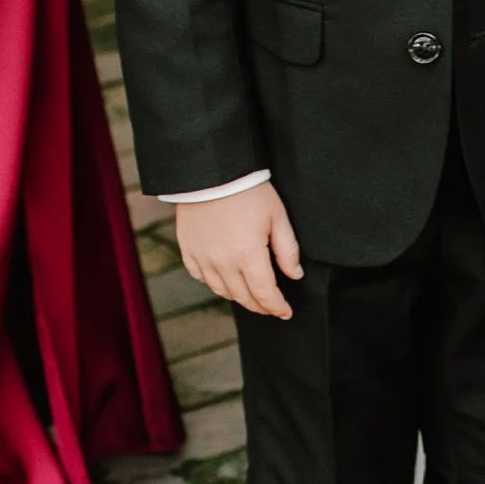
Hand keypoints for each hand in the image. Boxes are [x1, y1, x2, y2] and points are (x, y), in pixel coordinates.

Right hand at [175, 184, 302, 319]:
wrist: (211, 171)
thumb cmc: (248, 190)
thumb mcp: (277, 216)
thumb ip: (287, 250)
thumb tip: (295, 274)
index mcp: (248, 255)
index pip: (265, 294)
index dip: (277, 306)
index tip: (285, 312)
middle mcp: (223, 262)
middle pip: (244, 297)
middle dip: (261, 306)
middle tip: (272, 307)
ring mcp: (202, 258)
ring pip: (222, 291)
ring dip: (239, 297)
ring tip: (251, 296)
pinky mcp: (188, 251)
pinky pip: (202, 278)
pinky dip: (215, 284)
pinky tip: (225, 280)